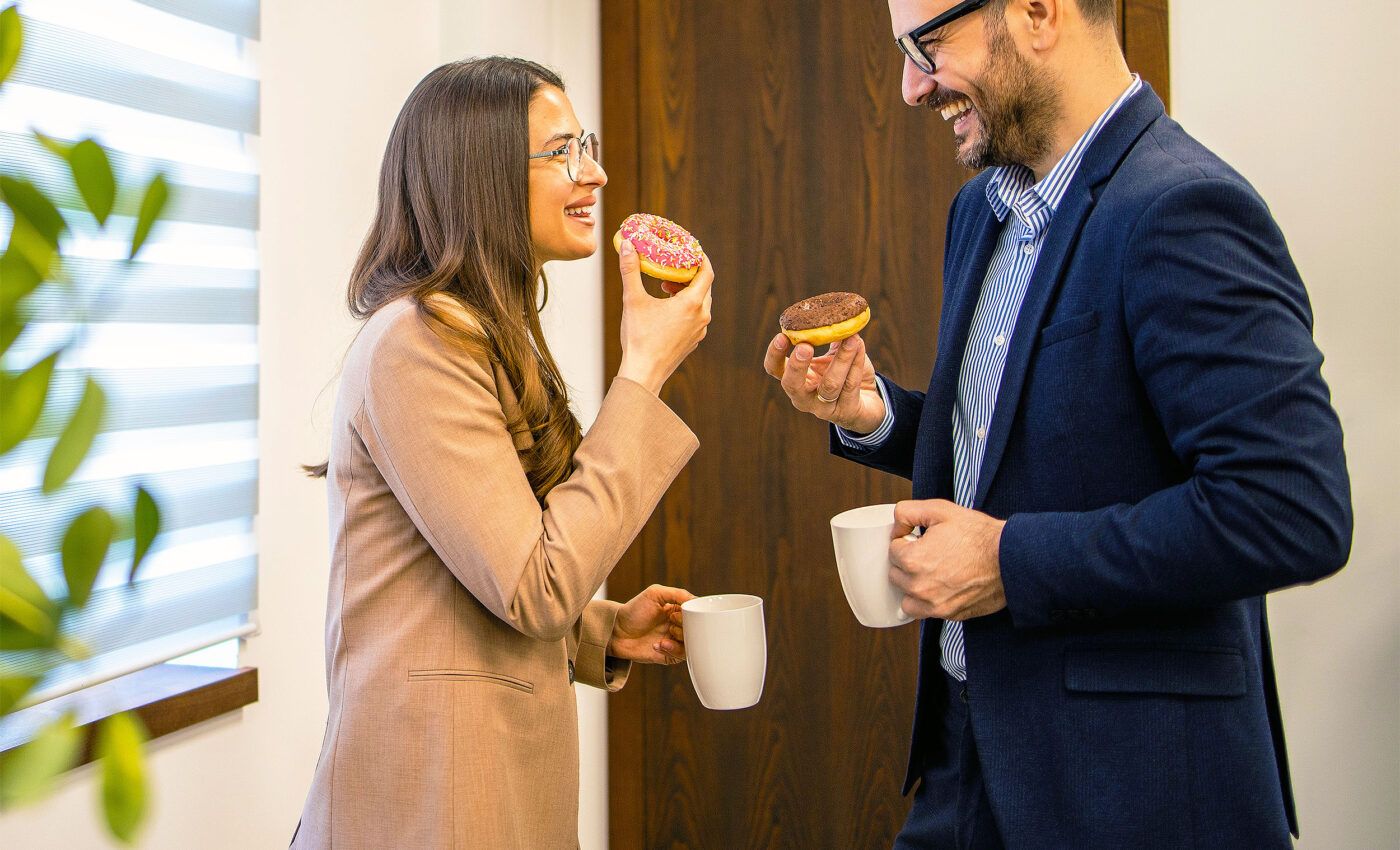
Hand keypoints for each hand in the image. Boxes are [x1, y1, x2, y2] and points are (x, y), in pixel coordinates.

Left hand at [608, 584, 694, 663]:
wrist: (616, 632)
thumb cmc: (634, 611)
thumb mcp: (655, 593)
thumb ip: (677, 593)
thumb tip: (696, 600)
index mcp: (680, 611)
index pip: (698, 613)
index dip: (693, 615)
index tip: (677, 614)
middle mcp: (680, 627)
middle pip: (699, 630)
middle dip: (686, 628)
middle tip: (671, 624)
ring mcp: (676, 642)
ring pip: (694, 645)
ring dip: (681, 640)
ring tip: (666, 636)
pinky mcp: (670, 655)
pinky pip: (681, 656)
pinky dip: (672, 650)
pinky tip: (658, 645)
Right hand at [616, 239, 713, 394]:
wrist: (644, 373)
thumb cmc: (639, 338)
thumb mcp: (633, 300)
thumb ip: (630, 270)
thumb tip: (627, 245)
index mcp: (692, 303)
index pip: (707, 272)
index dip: (701, 257)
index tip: (690, 249)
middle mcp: (701, 316)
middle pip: (704, 286)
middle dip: (688, 274)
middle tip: (671, 268)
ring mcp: (700, 330)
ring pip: (700, 302)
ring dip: (686, 291)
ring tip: (665, 288)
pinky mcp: (693, 341)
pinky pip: (696, 317)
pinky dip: (686, 307)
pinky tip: (666, 309)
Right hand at [763, 333, 885, 433]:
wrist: (866, 405)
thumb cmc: (845, 376)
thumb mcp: (833, 355)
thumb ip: (830, 336)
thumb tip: (831, 311)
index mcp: (795, 379)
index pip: (774, 369)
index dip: (774, 354)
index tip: (782, 335)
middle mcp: (804, 397)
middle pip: (791, 385)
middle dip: (797, 365)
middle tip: (804, 346)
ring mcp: (824, 408)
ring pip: (830, 385)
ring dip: (841, 359)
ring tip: (851, 338)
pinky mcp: (847, 411)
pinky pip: (851, 385)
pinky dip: (857, 363)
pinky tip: (860, 345)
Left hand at [889, 499, 1006, 620]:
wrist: (1011, 559)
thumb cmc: (980, 536)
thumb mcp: (941, 510)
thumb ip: (908, 512)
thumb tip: (896, 527)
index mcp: (914, 560)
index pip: (892, 550)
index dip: (906, 541)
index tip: (920, 539)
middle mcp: (920, 587)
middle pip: (896, 574)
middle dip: (908, 563)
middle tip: (930, 553)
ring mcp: (934, 604)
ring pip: (906, 597)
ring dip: (914, 585)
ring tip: (933, 572)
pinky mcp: (949, 614)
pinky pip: (925, 612)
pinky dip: (928, 602)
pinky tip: (942, 587)